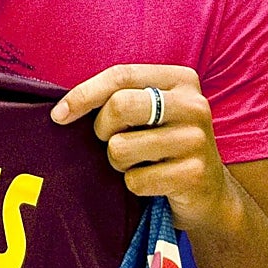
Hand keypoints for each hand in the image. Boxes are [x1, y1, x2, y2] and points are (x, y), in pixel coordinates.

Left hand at [51, 64, 233, 232]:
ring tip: (139, 162)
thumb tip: (62, 111)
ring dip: (118, 162)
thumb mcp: (149, 111)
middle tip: (113, 141)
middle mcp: (194, 105)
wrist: (209, 192)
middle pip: (119, 106)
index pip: (120, 75)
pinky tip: (154, 182)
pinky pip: (134, 180)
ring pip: (120, 147)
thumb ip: (117, 98)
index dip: (83, 94)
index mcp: (181, 79)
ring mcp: (197, 140)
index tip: (58, 115)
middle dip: (102, 129)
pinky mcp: (194, 174)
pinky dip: (134, 185)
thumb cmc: (163, 144)